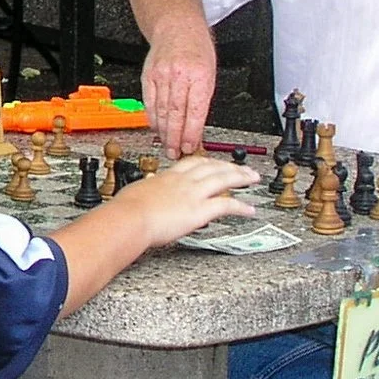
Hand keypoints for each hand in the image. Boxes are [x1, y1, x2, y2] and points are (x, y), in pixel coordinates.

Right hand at [114, 153, 259, 249]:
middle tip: (243, 168)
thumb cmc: (126, 209)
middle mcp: (183, 181)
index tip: (215, 161)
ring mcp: (193, 194)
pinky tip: (249, 210)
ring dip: (241, 178)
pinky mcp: (200, 210)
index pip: (193, 162)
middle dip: (230, 166)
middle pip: (213, 167)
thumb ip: (146, 191)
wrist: (129, 218)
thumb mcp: (136, 192)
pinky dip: (241, 207)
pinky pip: (226, 205)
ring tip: (253, 179)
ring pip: (224, 179)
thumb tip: (143, 192)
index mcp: (167, 176)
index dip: (208, 160)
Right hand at [140, 20, 219, 155]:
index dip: (191, 132)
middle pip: (175, 113)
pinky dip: (152, 118)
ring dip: (163, 132)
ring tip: (167, 146)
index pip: (195, 110)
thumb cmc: (196, 49)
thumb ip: (202, 101)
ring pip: (160, 110)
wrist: (176, 27)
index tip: (190, 146)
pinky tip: (157, 128)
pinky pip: (149, 103)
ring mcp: (161, 75)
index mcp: (200, 75)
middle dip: (175, 137)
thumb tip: (197, 129)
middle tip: (175, 152)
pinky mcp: (148, 76)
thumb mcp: (210, 73)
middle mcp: (179, 75)